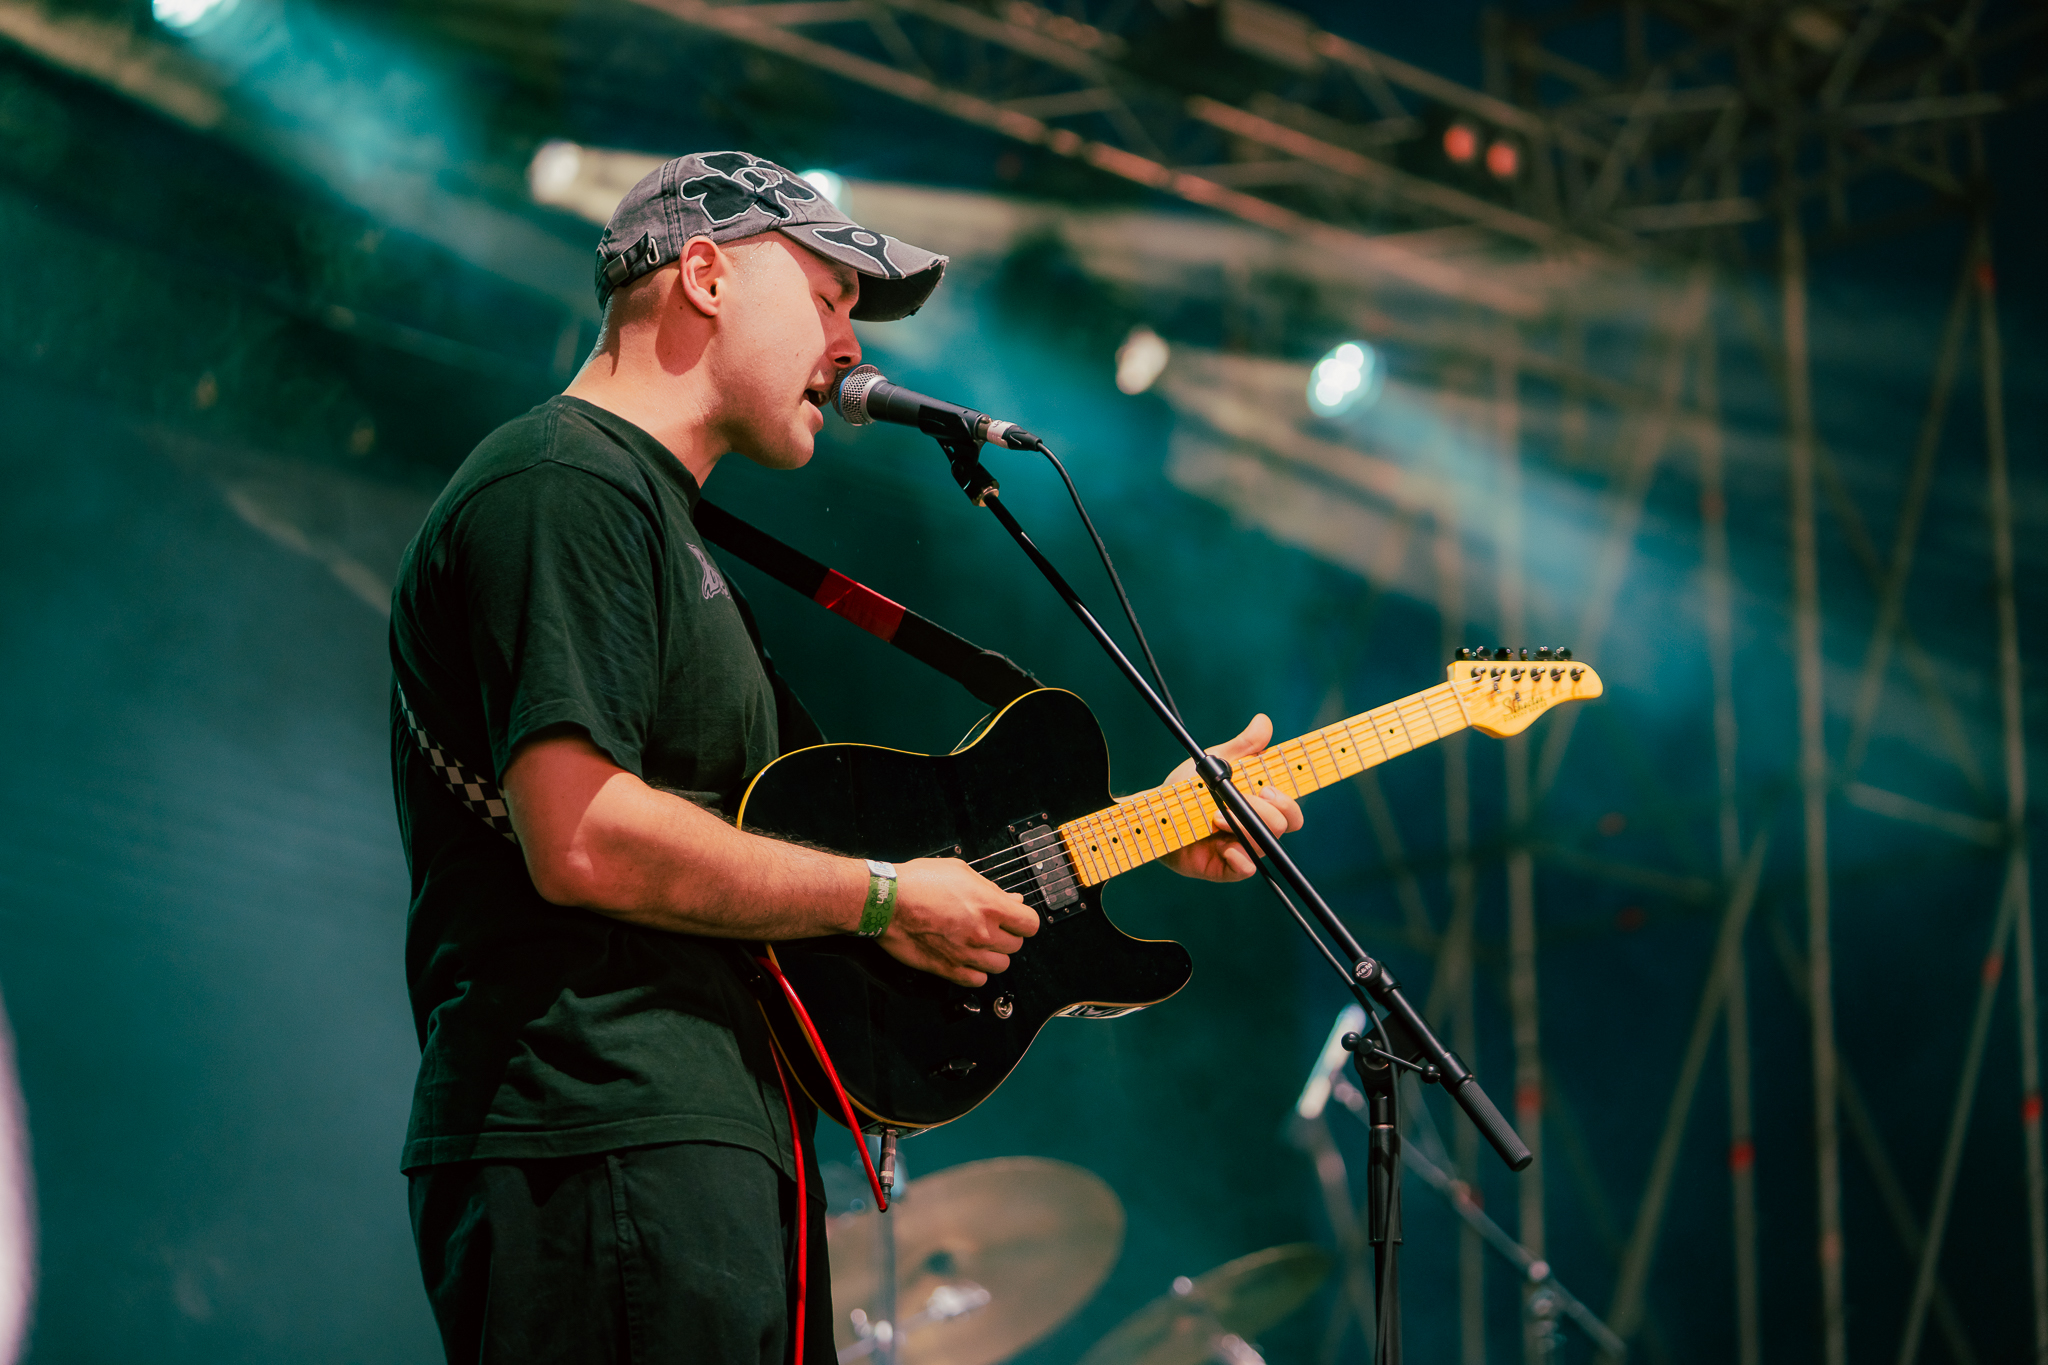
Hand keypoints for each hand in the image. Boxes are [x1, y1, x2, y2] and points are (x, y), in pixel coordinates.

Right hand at [878, 858, 1040, 986]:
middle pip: (1016, 946)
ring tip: (979, 944)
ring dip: (993, 955)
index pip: (1030, 924)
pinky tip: (967, 959)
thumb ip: (990, 888)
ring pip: (1000, 966)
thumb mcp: (960, 871)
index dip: (1024, 921)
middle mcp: (982, 932)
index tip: (1016, 919)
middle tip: (993, 928)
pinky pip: (977, 980)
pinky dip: (976, 972)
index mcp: (990, 906)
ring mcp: (966, 954)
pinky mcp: (948, 969)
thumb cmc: (917, 882)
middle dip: (1007, 936)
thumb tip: (1010, 898)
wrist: (887, 902)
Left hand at [1155, 713, 1303, 881]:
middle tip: (1246, 798)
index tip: (1269, 787)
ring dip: (1245, 828)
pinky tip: (1227, 849)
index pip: (1289, 807)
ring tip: (1216, 817)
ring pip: (1265, 843)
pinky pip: (1245, 869)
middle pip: (1284, 824)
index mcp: (1259, 802)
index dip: (1290, 800)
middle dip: (1269, 810)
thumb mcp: (1214, 762)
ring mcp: (1241, 846)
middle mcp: (1255, 825)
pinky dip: (1241, 859)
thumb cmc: (1186, 788)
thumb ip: (1242, 746)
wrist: (1154, 811)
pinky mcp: (1224, 867)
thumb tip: (1264, 721)